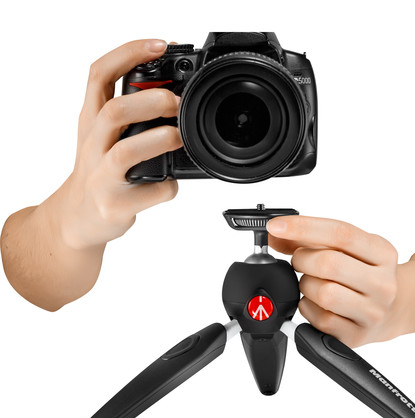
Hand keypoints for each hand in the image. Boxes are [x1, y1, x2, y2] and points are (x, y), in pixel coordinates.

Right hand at [57, 39, 181, 248]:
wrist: (78, 217)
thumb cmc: (98, 172)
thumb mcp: (100, 135)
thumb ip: (125, 112)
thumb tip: (171, 92)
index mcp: (90, 121)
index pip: (99, 74)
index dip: (129, 54)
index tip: (160, 46)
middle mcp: (93, 145)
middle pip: (114, 110)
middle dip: (151, 100)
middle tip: (176, 102)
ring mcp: (102, 176)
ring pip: (126, 151)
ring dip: (160, 139)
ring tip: (179, 137)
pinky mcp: (115, 204)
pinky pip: (151, 192)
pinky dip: (169, 185)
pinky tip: (173, 182)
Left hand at [267, 216, 398, 346]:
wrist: (392, 310)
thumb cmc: (362, 273)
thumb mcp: (347, 249)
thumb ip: (310, 238)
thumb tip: (275, 235)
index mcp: (383, 253)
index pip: (341, 234)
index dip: (304, 227)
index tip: (276, 226)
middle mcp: (383, 284)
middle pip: (329, 264)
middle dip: (302, 259)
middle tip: (299, 260)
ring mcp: (372, 313)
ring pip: (324, 293)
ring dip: (306, 285)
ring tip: (312, 283)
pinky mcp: (356, 337)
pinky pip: (319, 319)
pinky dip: (308, 307)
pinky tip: (316, 303)